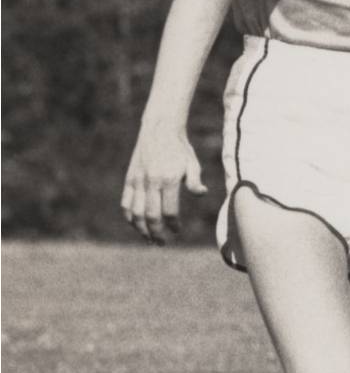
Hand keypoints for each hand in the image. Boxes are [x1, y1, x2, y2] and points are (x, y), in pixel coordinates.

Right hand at [121, 125, 206, 243]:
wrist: (159, 130)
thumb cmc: (180, 149)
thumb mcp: (192, 163)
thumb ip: (195, 180)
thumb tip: (201, 194)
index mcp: (168, 179)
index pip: (169, 211)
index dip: (173, 225)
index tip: (177, 230)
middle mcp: (151, 182)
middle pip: (150, 215)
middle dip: (155, 232)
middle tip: (161, 243)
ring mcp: (137, 181)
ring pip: (134, 212)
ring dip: (141, 229)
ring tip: (149, 239)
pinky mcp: (129, 179)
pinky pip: (126, 203)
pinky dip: (129, 217)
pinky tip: (136, 225)